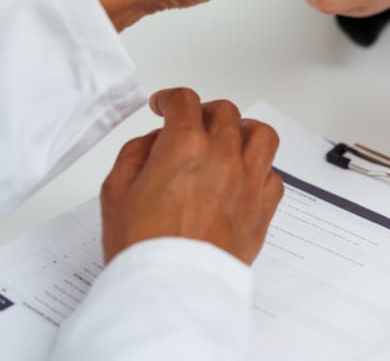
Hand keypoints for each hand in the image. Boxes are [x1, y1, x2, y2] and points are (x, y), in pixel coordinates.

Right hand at [100, 88, 283, 264]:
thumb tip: (155, 142)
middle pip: (225, 112)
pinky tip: (243, 177)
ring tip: (229, 139)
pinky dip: (259, 171)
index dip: (170, 98)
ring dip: (243, 130)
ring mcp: (247, 184)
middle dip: (203, 112)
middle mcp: (222, 158)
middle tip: (191, 124)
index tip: (165, 105)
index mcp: (185, 147)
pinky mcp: (262, 212)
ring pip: (261, 135)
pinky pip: (273, 177)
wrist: (171, 291)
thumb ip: (136, 153)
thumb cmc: (143, 248)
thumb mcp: (116, 190)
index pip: (184, 101)